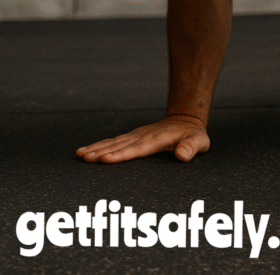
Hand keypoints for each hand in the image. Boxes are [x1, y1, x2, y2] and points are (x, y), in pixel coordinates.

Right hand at [76, 115, 208, 163]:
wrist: (186, 120)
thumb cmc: (193, 135)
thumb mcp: (199, 142)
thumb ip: (191, 148)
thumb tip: (183, 155)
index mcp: (156, 140)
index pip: (136, 149)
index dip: (121, 154)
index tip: (105, 159)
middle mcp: (143, 136)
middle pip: (120, 145)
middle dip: (101, 152)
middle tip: (85, 158)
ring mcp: (136, 135)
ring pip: (113, 142)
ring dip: (96, 148)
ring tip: (80, 155)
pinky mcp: (132, 137)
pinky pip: (113, 141)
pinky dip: (99, 145)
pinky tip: (85, 150)